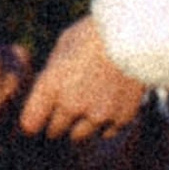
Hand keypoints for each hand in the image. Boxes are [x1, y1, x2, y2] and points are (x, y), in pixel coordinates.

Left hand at [19, 15, 146, 146]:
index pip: (30, 123)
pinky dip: (104, 124)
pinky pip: (105, 132)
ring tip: (89, 104)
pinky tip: (108, 104)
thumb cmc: (95, 33)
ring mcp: (98, 115)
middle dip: (56, 122)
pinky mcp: (121, 119)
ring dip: (79, 125)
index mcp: (51, 84)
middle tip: (65, 106)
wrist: (138, 33)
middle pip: (54, 132)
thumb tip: (46, 96)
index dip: (33, 120)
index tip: (37, 117)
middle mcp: (71, 105)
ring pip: (79, 136)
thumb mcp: (63, 46)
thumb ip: (52, 76)